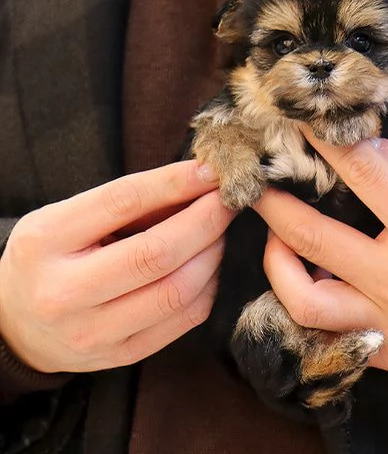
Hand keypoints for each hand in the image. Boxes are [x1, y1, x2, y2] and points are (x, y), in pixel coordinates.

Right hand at [0, 161, 233, 372]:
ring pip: (179, 291)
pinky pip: (186, 318)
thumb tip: (198, 181)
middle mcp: (65, 293)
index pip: (124, 201)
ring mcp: (94, 332)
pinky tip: (207, 265)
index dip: (176, 183)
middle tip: (227, 200)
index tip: (211, 171)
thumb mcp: (71, 215)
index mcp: (48, 240)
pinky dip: (208, 285)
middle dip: (207, 220)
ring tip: (217, 231)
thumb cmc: (52, 256)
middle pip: (158, 253)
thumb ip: (131, 201)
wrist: (17, 322)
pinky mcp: (122, 355)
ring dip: (213, 253)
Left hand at [254, 135, 387, 372]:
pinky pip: (330, 333)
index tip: (295, 124)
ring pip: (304, 301)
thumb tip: (361, 146)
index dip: (322, 142)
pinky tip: (316, 277)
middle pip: (310, 239)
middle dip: (271, 203)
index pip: (358, 173)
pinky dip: (312, 302)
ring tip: (280, 238)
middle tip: (255, 184)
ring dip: (278, 264)